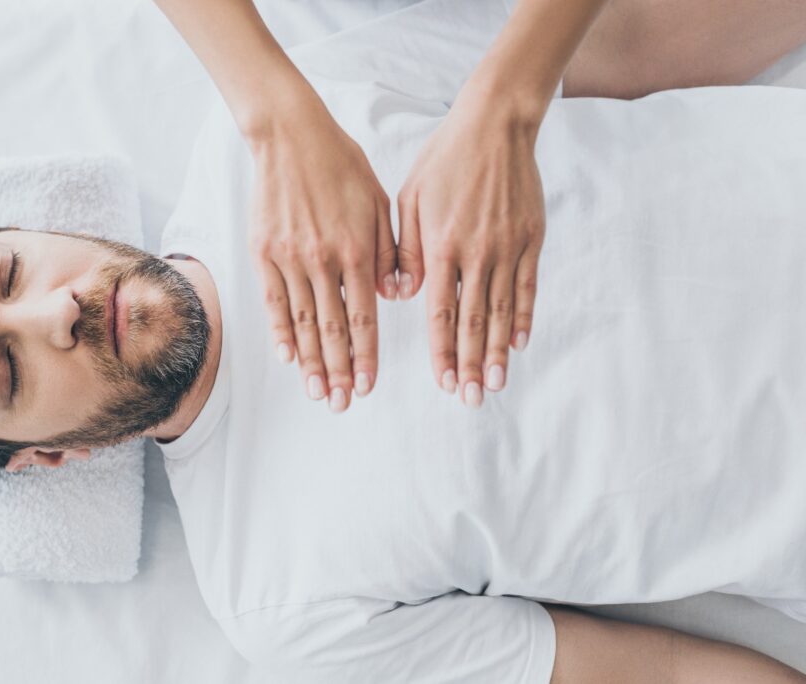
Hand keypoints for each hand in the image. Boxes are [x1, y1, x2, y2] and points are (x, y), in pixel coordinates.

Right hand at [246, 90, 397, 412]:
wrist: (291, 134)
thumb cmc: (342, 165)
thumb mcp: (379, 202)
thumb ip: (388, 252)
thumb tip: (397, 297)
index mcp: (355, 249)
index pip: (363, 316)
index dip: (366, 355)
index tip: (368, 385)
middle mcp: (322, 259)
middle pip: (331, 328)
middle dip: (339, 371)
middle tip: (343, 403)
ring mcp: (289, 257)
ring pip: (300, 322)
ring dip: (311, 362)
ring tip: (318, 392)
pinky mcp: (263, 251)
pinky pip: (273, 301)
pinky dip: (279, 332)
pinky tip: (288, 358)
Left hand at [396, 88, 545, 406]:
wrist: (496, 123)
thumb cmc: (444, 159)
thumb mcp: (411, 199)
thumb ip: (405, 251)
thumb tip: (400, 296)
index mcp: (441, 245)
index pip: (441, 312)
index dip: (443, 350)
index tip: (443, 381)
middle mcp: (476, 252)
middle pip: (474, 321)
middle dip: (471, 364)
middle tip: (470, 398)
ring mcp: (507, 246)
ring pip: (502, 310)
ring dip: (499, 351)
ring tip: (496, 383)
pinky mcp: (531, 237)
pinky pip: (527, 286)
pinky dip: (523, 316)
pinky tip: (520, 342)